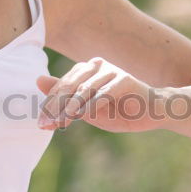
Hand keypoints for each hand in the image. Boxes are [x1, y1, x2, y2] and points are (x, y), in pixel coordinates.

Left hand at [36, 57, 162, 133]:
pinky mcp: (125, 79)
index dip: (50, 107)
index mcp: (84, 70)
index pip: (61, 88)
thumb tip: (37, 80)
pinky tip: (83, 116)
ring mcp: (111, 71)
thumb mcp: (87, 110)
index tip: (41, 125)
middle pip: (69, 87)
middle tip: (47, 126)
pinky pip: (104, 93)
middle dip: (56, 108)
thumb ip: (64, 98)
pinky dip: (92, 106)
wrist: (153, 113)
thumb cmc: (119, 112)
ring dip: (71, 108)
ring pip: (84, 90)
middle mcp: (96, 66)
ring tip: (62, 123)